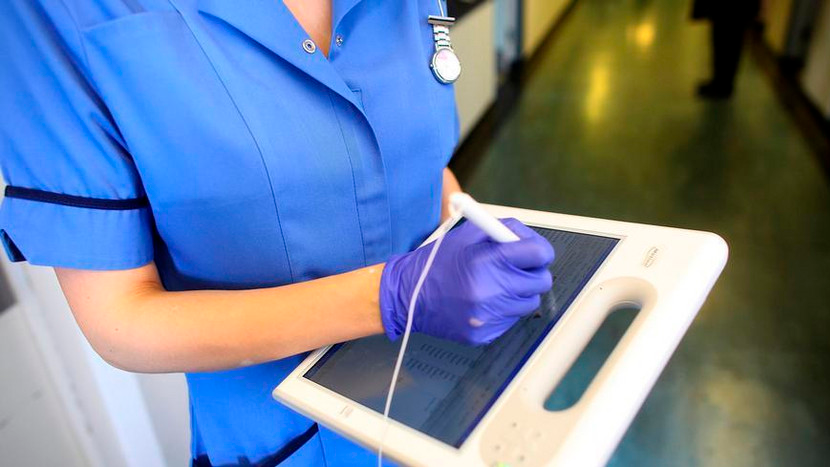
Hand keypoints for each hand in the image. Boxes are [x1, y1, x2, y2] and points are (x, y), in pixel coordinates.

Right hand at [380, 218, 554, 345]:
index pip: (539, 253)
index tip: (533, 252)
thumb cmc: (437, 263)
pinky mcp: (485, 335)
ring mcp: (489, 316)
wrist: (408, 297)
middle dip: (532, 272)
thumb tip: (528, 237)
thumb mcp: (466, 235)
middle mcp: (491, 291)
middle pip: (541, 281)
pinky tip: (483, 301)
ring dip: (518, 292)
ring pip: (529, 303)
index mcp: (488, 261)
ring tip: (494, 285)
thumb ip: (501, 231)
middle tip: (516, 268)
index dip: (539, 250)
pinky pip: (511, 320)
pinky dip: (503, 310)